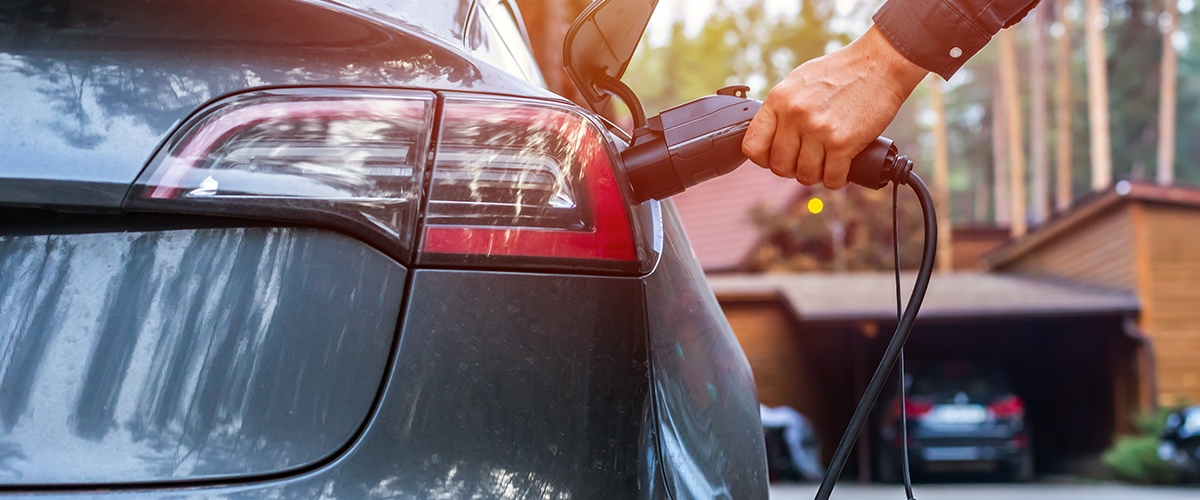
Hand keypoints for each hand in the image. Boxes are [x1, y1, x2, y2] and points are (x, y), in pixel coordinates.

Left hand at [742, 25, 927, 188]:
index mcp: (779, 100)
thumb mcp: (798, 81)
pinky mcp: (843, 142)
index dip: (763, 159)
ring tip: (825, 164)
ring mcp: (818, 130)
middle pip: (779, 166)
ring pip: (805, 175)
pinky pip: (832, 178)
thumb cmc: (841, 71)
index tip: (776, 157)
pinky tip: (841, 170)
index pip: (752, 146)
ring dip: (816, 175)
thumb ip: (782, 107)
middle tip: (806, 161)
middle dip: (792, 169)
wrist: (879, 63)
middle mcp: (794, 115)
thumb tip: (770, 135)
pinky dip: (837, 179)